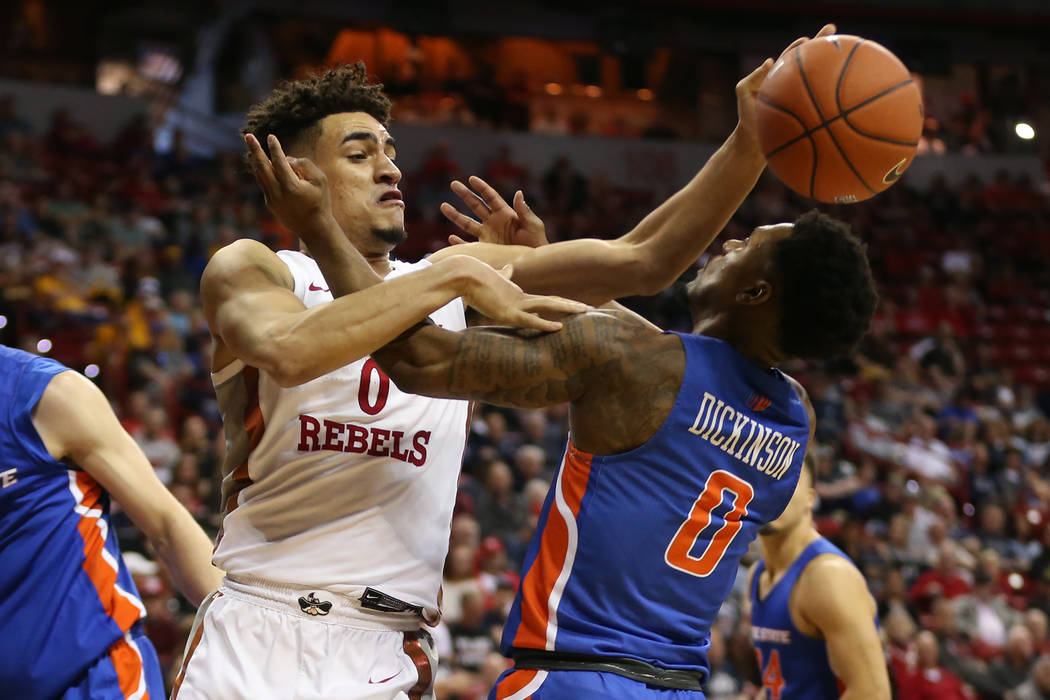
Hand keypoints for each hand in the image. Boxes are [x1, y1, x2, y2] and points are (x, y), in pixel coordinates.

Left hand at [245, 133, 337, 241]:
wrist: (313, 228)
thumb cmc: (320, 202)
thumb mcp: (320, 181)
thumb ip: (305, 165)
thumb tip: (288, 160)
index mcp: (292, 187)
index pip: (280, 162)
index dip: (275, 148)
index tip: (271, 137)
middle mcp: (278, 193)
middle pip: (262, 167)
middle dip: (255, 150)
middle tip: (248, 136)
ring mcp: (272, 199)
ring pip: (260, 175)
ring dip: (256, 160)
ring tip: (253, 147)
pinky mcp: (270, 204)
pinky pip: (264, 183)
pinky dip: (263, 172)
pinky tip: (264, 164)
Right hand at [440, 176, 547, 247]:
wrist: (533, 263)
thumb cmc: (537, 243)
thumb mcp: (533, 225)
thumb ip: (525, 211)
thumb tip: (519, 192)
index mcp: (505, 214)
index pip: (491, 197)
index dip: (481, 187)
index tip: (471, 179)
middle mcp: (493, 223)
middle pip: (476, 205)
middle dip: (464, 195)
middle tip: (453, 184)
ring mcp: (488, 236)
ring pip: (468, 223)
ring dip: (456, 215)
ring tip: (443, 206)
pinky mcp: (485, 250)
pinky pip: (469, 246)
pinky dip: (459, 243)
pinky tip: (451, 238)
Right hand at [445, 256, 588, 331]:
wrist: (461, 274)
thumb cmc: (472, 278)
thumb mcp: (492, 279)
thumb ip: (503, 276)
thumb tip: (508, 268)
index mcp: (518, 295)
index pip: (544, 300)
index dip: (561, 303)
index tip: (575, 307)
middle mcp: (521, 298)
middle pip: (553, 301)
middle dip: (572, 305)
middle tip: (591, 308)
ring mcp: (516, 304)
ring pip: (548, 306)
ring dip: (568, 309)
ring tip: (586, 311)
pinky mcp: (508, 312)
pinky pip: (530, 320)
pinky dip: (545, 324)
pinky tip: (559, 327)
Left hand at [734, 24, 836, 153]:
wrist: (754, 141)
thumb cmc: (748, 115)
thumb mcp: (743, 92)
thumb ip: (753, 77)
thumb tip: (770, 62)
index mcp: (781, 77)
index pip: (792, 57)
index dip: (800, 47)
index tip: (806, 40)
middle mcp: (794, 86)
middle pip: (811, 64)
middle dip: (821, 48)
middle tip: (833, 33)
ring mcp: (801, 100)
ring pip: (817, 82)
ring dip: (830, 71)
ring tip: (845, 57)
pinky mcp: (805, 115)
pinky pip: (818, 106)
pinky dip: (828, 98)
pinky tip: (840, 94)